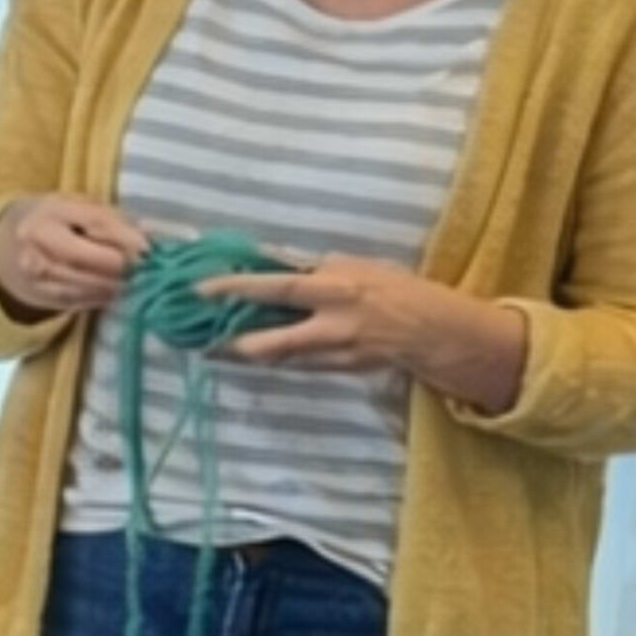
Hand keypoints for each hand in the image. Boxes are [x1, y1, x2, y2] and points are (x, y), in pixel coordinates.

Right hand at [0, 192, 151, 316]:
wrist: (2, 247)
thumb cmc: (50, 220)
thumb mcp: (74, 205)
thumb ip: (108, 216)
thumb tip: (147, 236)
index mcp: (50, 213)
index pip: (97, 223)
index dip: (127, 237)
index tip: (150, 248)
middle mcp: (40, 245)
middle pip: (94, 260)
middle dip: (125, 266)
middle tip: (147, 268)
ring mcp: (39, 275)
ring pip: (91, 285)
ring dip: (119, 285)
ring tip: (137, 280)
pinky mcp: (42, 297)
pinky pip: (82, 301)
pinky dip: (104, 297)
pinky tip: (117, 291)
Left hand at [195, 257, 527, 409]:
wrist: (438, 331)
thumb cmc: (399, 289)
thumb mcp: (360, 267)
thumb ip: (320, 270)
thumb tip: (279, 265)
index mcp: (335, 286)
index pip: (275, 284)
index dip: (235, 287)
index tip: (199, 289)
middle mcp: (331, 321)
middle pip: (267, 338)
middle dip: (230, 342)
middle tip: (196, 339)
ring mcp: (334, 350)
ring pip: (277, 358)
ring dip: (245, 353)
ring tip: (214, 347)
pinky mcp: (339, 369)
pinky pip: (296, 365)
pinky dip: (274, 359)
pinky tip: (254, 355)